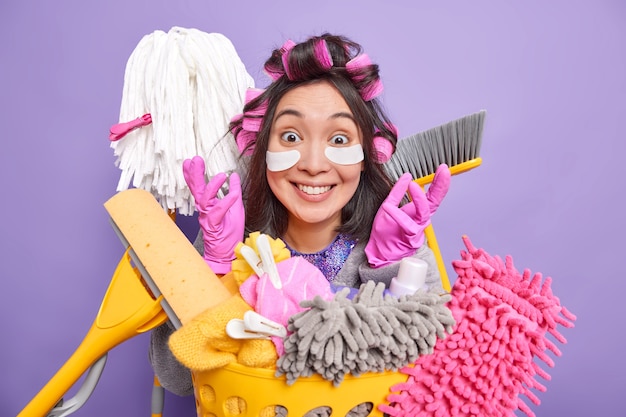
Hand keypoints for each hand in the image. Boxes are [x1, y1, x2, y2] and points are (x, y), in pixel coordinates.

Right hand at [183, 156, 244, 273]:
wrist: (228, 252)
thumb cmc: (229, 232)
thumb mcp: (236, 207)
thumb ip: (234, 191)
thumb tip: (234, 176)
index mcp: (208, 205)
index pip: (199, 187)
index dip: (193, 174)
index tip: (190, 161)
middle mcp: (205, 210)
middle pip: (197, 190)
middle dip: (195, 174)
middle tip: (195, 160)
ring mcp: (208, 218)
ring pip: (205, 200)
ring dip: (212, 186)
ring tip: (221, 175)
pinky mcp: (214, 226)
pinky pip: (218, 213)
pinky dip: (225, 203)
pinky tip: (232, 195)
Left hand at [365, 167, 448, 267]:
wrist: (379, 251)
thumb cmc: (387, 231)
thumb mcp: (389, 204)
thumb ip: (397, 191)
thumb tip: (407, 175)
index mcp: (418, 210)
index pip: (432, 194)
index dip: (439, 182)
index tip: (443, 168)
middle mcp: (421, 218)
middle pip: (435, 201)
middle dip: (440, 186)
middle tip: (444, 171)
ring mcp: (417, 228)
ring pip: (424, 213)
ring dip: (419, 199)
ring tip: (413, 186)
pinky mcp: (408, 237)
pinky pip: (406, 226)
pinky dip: (397, 215)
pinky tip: (388, 208)